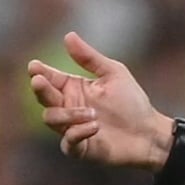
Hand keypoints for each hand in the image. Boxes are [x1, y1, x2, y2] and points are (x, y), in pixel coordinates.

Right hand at [27, 32, 171, 169]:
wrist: (150, 132)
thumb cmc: (132, 103)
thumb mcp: (114, 74)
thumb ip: (90, 58)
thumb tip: (68, 36)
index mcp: (74, 88)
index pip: (49, 78)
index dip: (39, 72)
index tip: (35, 66)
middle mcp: (68, 107)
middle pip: (44, 98)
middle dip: (40, 89)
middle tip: (40, 81)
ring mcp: (72, 128)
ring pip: (51, 118)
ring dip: (68, 114)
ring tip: (93, 113)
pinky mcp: (81, 148)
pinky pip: (68, 142)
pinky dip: (78, 133)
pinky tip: (95, 126)